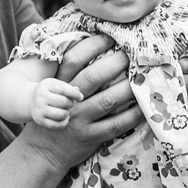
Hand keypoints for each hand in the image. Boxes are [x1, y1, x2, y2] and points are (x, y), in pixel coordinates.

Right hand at [22, 35, 141, 168]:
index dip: (92, 46)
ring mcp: (80, 120)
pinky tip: (144, 106)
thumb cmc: (56, 113)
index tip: (110, 37)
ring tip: (142, 77)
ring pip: (107, 100)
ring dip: (127, 88)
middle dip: (115, 63)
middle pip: (93, 77)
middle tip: (132, 54)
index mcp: (59, 84)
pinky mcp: (91, 137)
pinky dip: (132, 115)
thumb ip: (70, 72)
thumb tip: (93, 43)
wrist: (43, 151)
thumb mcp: (54, 91)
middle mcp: (69, 100)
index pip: (74, 59)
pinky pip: (115, 125)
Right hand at [29, 78, 83, 127]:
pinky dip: (64, 122)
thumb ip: (69, 88)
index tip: (80, 97)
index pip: (63, 89)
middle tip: (70, 103)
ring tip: (66, 110)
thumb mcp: (57, 85)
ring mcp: (39, 109)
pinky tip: (64, 118)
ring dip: (67, 113)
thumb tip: (78, 92)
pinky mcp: (40, 120)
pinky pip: (57, 125)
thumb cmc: (49, 91)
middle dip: (71, 103)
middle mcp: (40, 97)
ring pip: (61, 114)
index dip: (75, 94)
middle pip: (63, 102)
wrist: (30, 100)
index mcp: (46, 85)